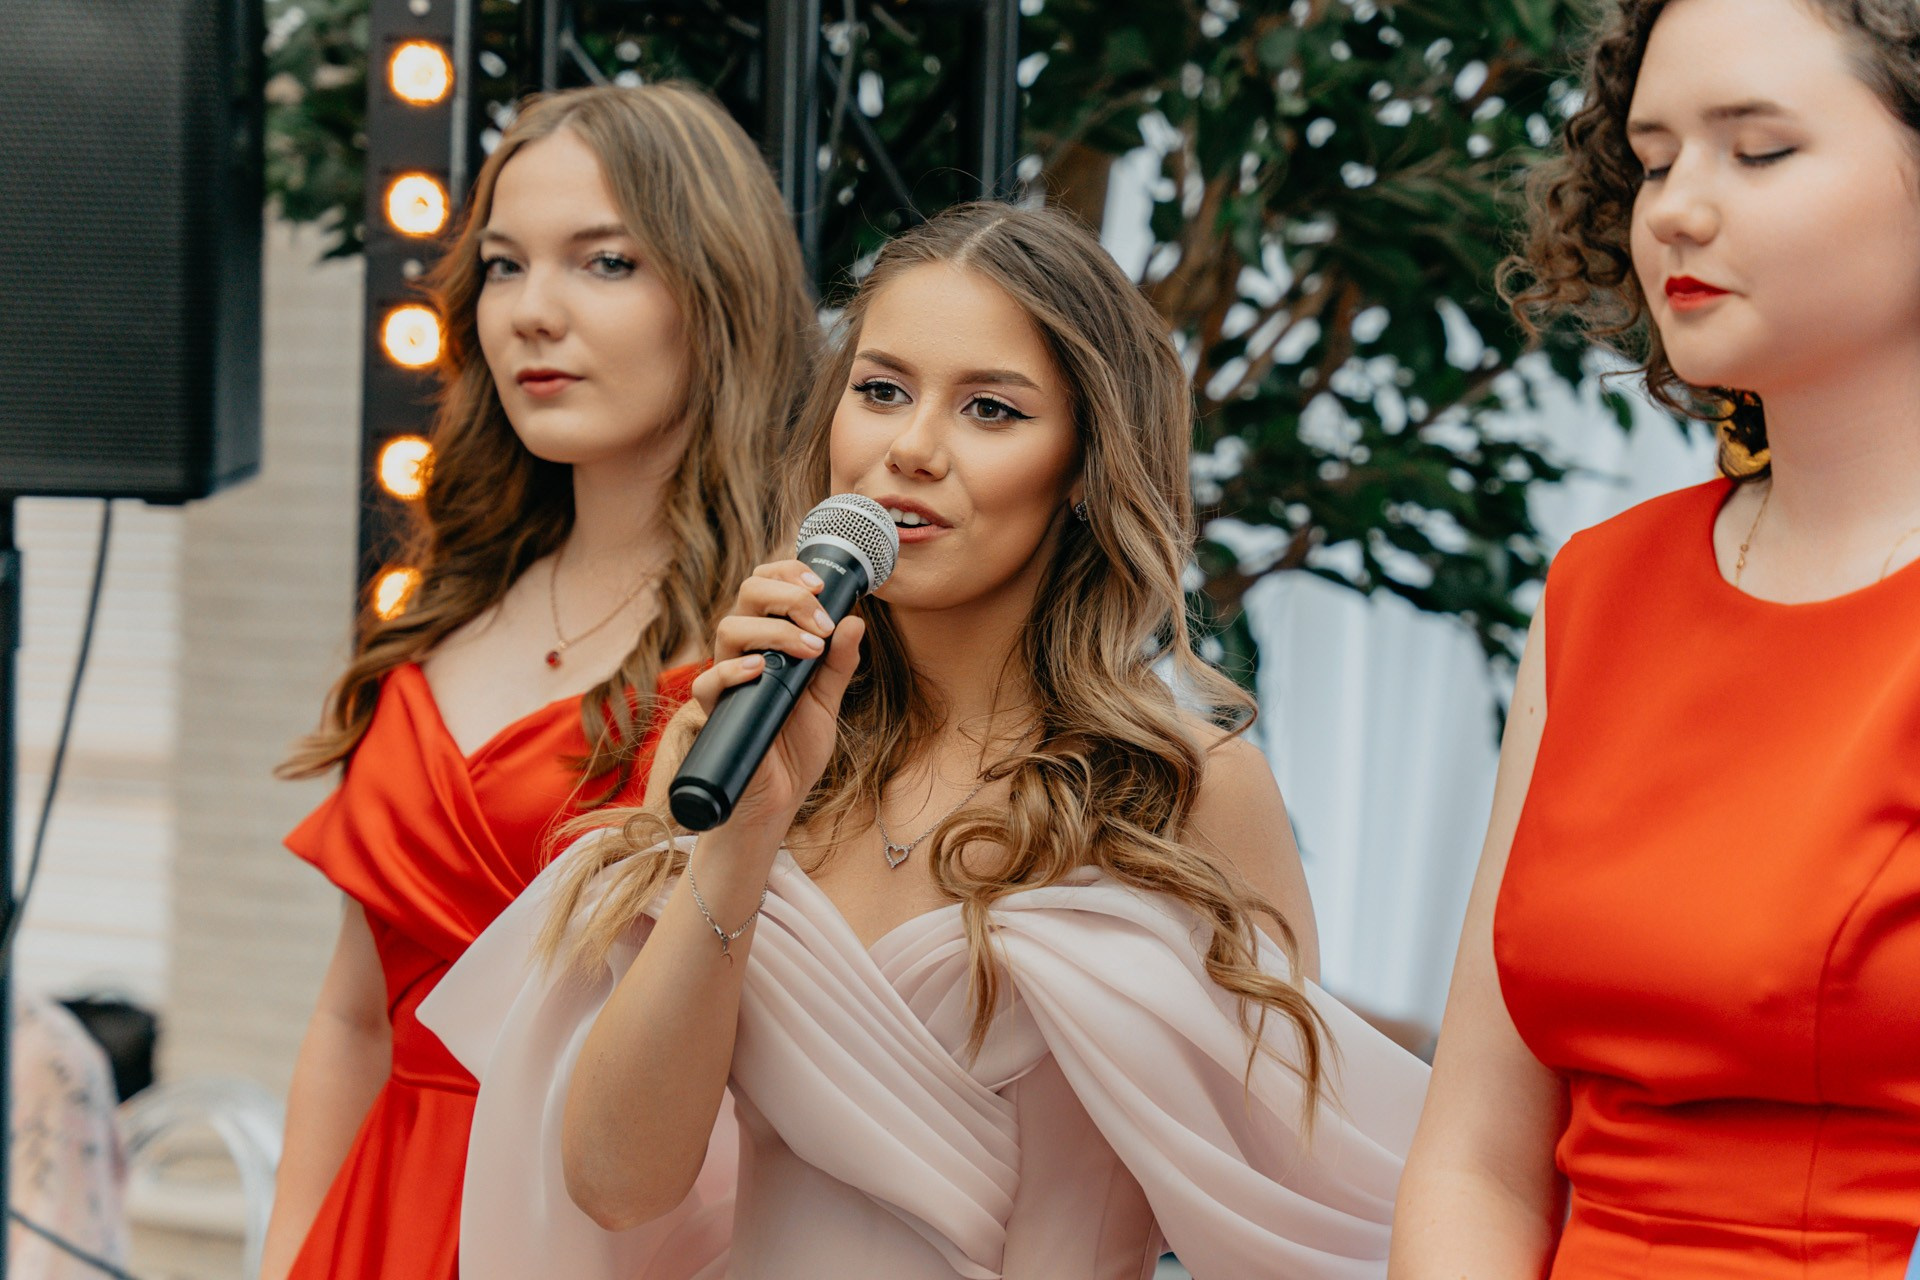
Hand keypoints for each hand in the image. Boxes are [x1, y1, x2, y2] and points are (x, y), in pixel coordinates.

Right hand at [689, 561, 865, 832]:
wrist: (779, 800)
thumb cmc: (797, 748)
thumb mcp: (827, 700)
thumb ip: (839, 662)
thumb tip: (854, 620)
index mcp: (768, 640)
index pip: (766, 586)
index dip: (788, 573)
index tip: (819, 584)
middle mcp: (744, 652)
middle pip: (748, 594)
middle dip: (786, 595)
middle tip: (820, 620)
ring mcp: (727, 679)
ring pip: (730, 628)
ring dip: (774, 630)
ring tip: (810, 651)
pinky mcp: (716, 711)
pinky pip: (709, 681)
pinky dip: (733, 670)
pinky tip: (760, 670)